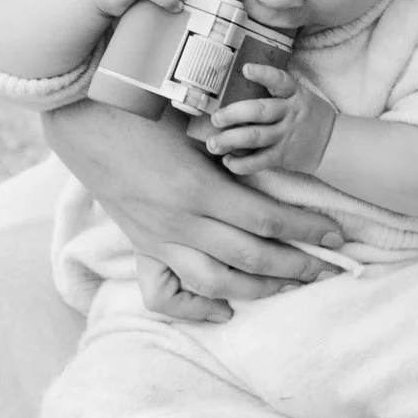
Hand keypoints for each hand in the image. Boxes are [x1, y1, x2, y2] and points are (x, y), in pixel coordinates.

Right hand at [43, 101, 345, 321]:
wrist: (82, 114)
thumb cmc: (144, 106)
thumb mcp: (195, 123)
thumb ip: (233, 146)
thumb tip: (274, 158)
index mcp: (197, 188)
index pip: (266, 220)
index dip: (306, 231)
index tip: (336, 234)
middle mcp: (179, 222)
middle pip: (251, 257)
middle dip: (298, 265)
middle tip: (331, 266)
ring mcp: (158, 238)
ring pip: (217, 282)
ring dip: (261, 288)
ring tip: (293, 283)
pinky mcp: (141, 245)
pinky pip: (165, 292)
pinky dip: (196, 308)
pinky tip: (225, 311)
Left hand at [207, 64, 335, 175]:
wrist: (333, 145)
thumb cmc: (310, 117)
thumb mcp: (302, 97)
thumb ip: (278, 93)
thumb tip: (239, 85)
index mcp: (295, 95)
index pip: (280, 81)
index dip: (263, 74)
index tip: (246, 69)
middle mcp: (290, 114)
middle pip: (259, 111)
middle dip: (233, 114)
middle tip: (216, 118)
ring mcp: (286, 136)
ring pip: (254, 137)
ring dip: (229, 140)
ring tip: (213, 143)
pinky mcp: (283, 156)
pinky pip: (258, 161)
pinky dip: (240, 163)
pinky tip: (228, 161)